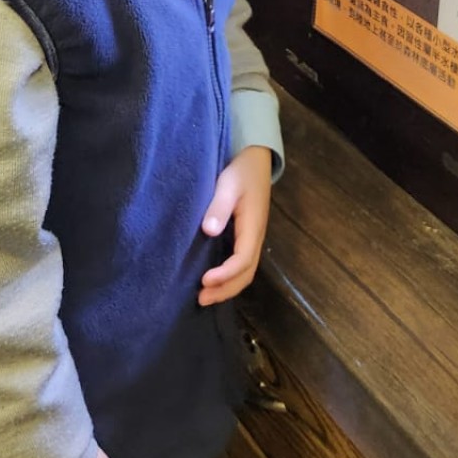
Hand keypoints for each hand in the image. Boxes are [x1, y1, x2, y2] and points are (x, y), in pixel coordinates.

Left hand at [199, 145, 272, 306]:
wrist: (255, 159)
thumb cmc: (240, 171)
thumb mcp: (227, 184)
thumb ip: (219, 207)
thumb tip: (209, 231)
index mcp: (252, 226)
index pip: (243, 259)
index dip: (225, 274)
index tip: (204, 281)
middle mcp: (256, 237)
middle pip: (246, 273)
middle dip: (226, 289)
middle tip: (201, 298)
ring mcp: (253, 237)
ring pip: (246, 272)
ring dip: (228, 287)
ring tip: (205, 296)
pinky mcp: (247, 235)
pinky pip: (242, 263)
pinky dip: (229, 277)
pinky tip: (213, 280)